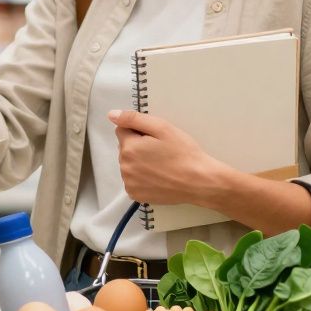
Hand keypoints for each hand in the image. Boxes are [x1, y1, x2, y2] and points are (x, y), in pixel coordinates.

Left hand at [109, 109, 237, 207]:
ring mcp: (129, 183)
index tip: (155, 138)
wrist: (198, 181)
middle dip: (138, 146)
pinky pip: (132, 180)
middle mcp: (124, 166)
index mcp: (128, 147)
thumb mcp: (162, 128)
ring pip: (128, 164)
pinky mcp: (136, 195)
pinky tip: (157, 177)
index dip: (139, 131)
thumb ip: (134, 119)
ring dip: (138, 162)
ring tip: (160, 165)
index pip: (122, 130)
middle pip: (125, 148)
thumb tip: (111, 115)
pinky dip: (141, 177)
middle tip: (160, 151)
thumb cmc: (183, 152)